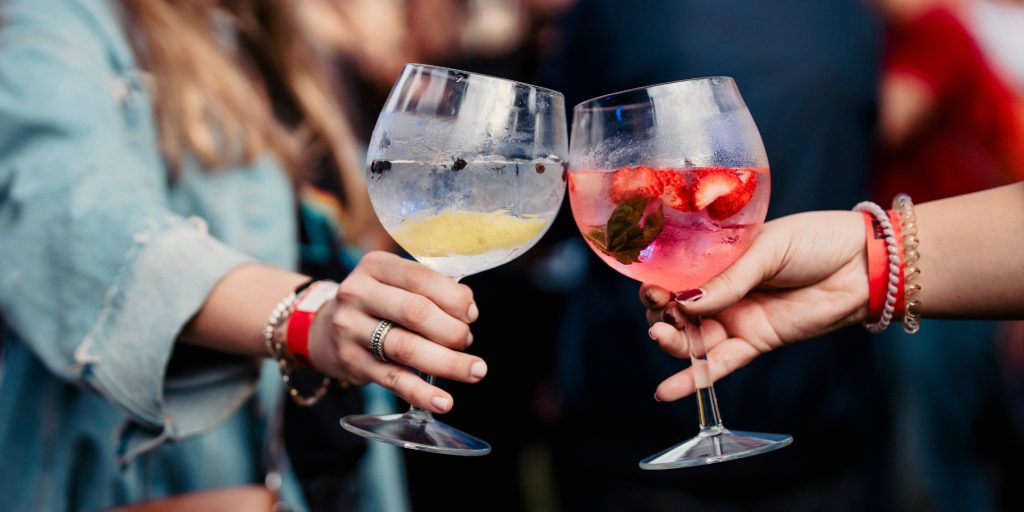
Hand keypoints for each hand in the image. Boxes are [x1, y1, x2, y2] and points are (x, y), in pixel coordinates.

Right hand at [307, 251, 483, 412]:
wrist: (322, 328)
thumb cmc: (375, 303)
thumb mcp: (393, 282)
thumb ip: (429, 290)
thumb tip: (468, 311)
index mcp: (375, 266)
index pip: (421, 278)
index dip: (454, 297)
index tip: (471, 314)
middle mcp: (358, 294)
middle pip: (416, 313)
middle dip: (452, 331)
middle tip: (467, 341)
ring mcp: (351, 329)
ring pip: (407, 348)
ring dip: (448, 363)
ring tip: (474, 371)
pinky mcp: (352, 363)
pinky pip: (393, 380)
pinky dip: (421, 393)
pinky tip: (443, 401)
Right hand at [639, 211, 869, 400]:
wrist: (863, 264)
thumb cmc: (815, 241)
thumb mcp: (766, 249)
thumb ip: (727, 279)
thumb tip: (684, 301)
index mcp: (718, 260)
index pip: (675, 276)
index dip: (658, 284)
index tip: (651, 287)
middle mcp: (721, 292)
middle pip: (676, 311)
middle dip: (660, 314)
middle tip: (659, 308)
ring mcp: (736, 319)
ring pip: (692, 339)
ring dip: (671, 342)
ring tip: (662, 336)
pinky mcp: (754, 342)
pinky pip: (717, 366)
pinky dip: (691, 381)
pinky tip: (664, 392)